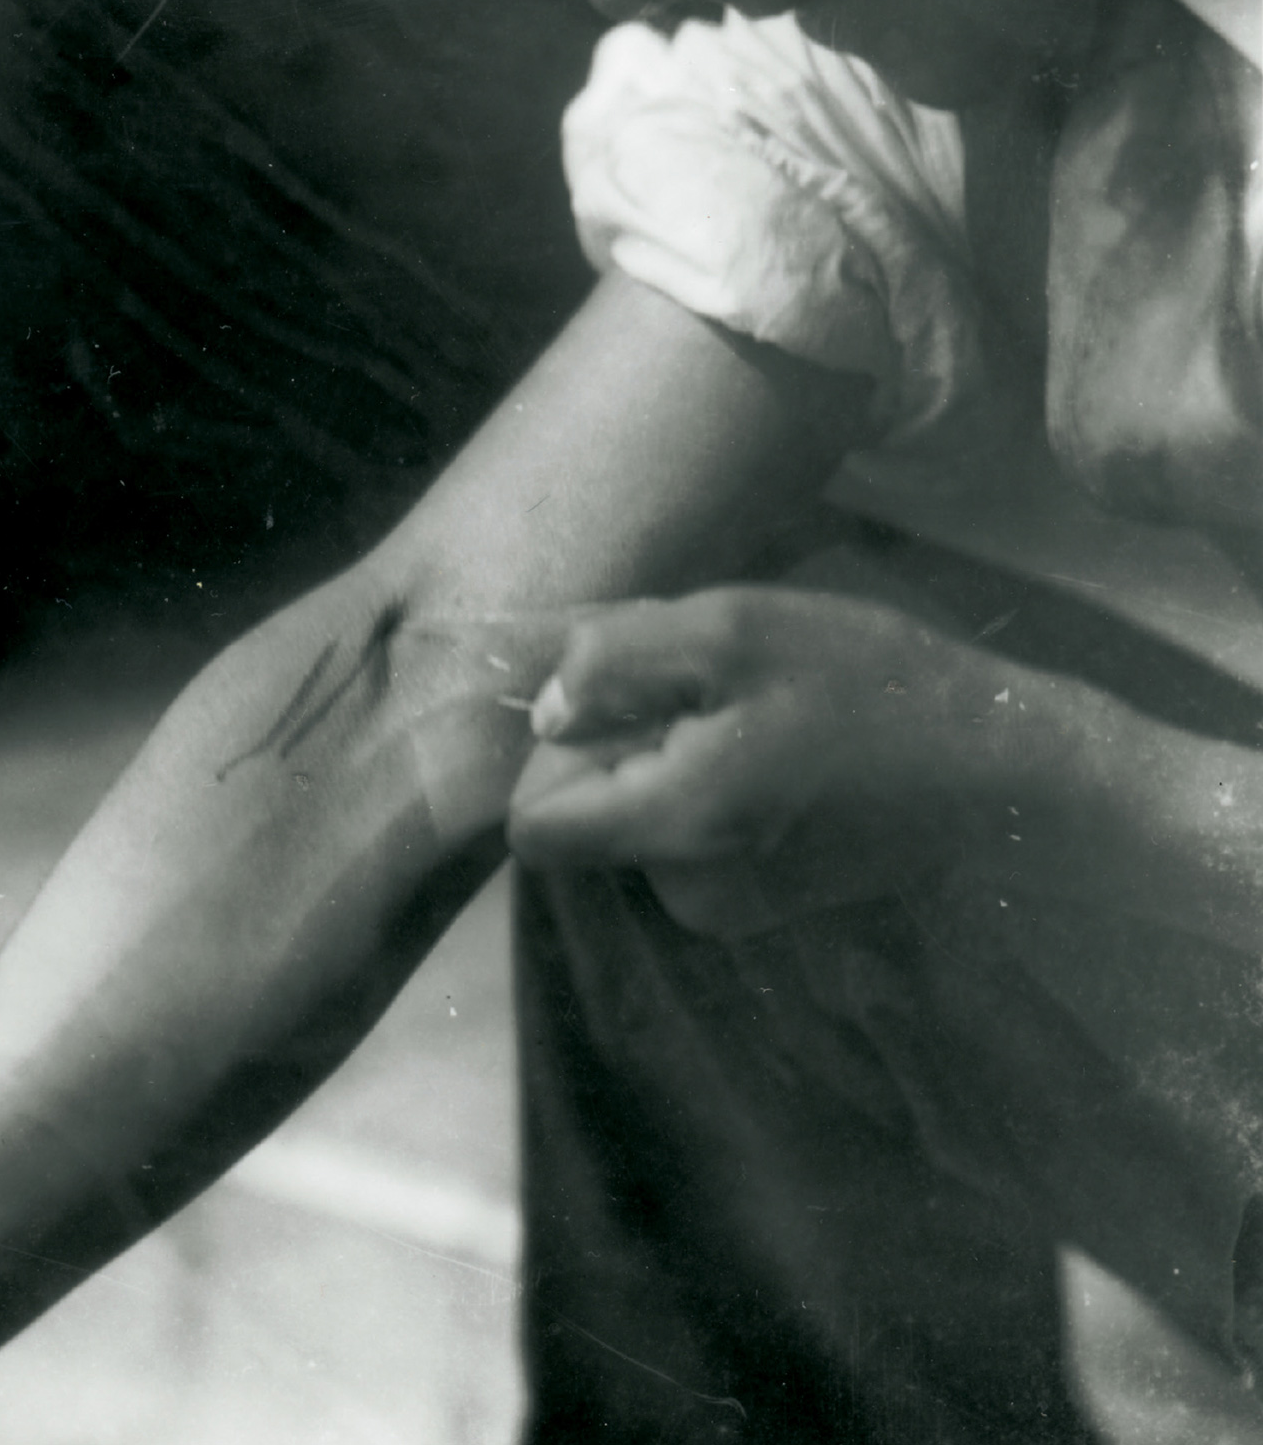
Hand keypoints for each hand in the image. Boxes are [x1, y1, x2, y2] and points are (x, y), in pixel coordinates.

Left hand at [507, 587, 1014, 936]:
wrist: (1004, 771)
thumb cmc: (874, 688)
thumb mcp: (736, 630)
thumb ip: (617, 664)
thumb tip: (545, 715)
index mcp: (675, 829)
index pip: (534, 827)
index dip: (550, 759)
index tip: (619, 708)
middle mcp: (686, 892)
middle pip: (583, 819)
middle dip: (622, 745)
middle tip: (715, 694)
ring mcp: (723, 907)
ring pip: (634, 820)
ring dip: (667, 759)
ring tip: (757, 717)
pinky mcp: (757, 903)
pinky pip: (682, 837)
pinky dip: (704, 786)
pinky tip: (775, 750)